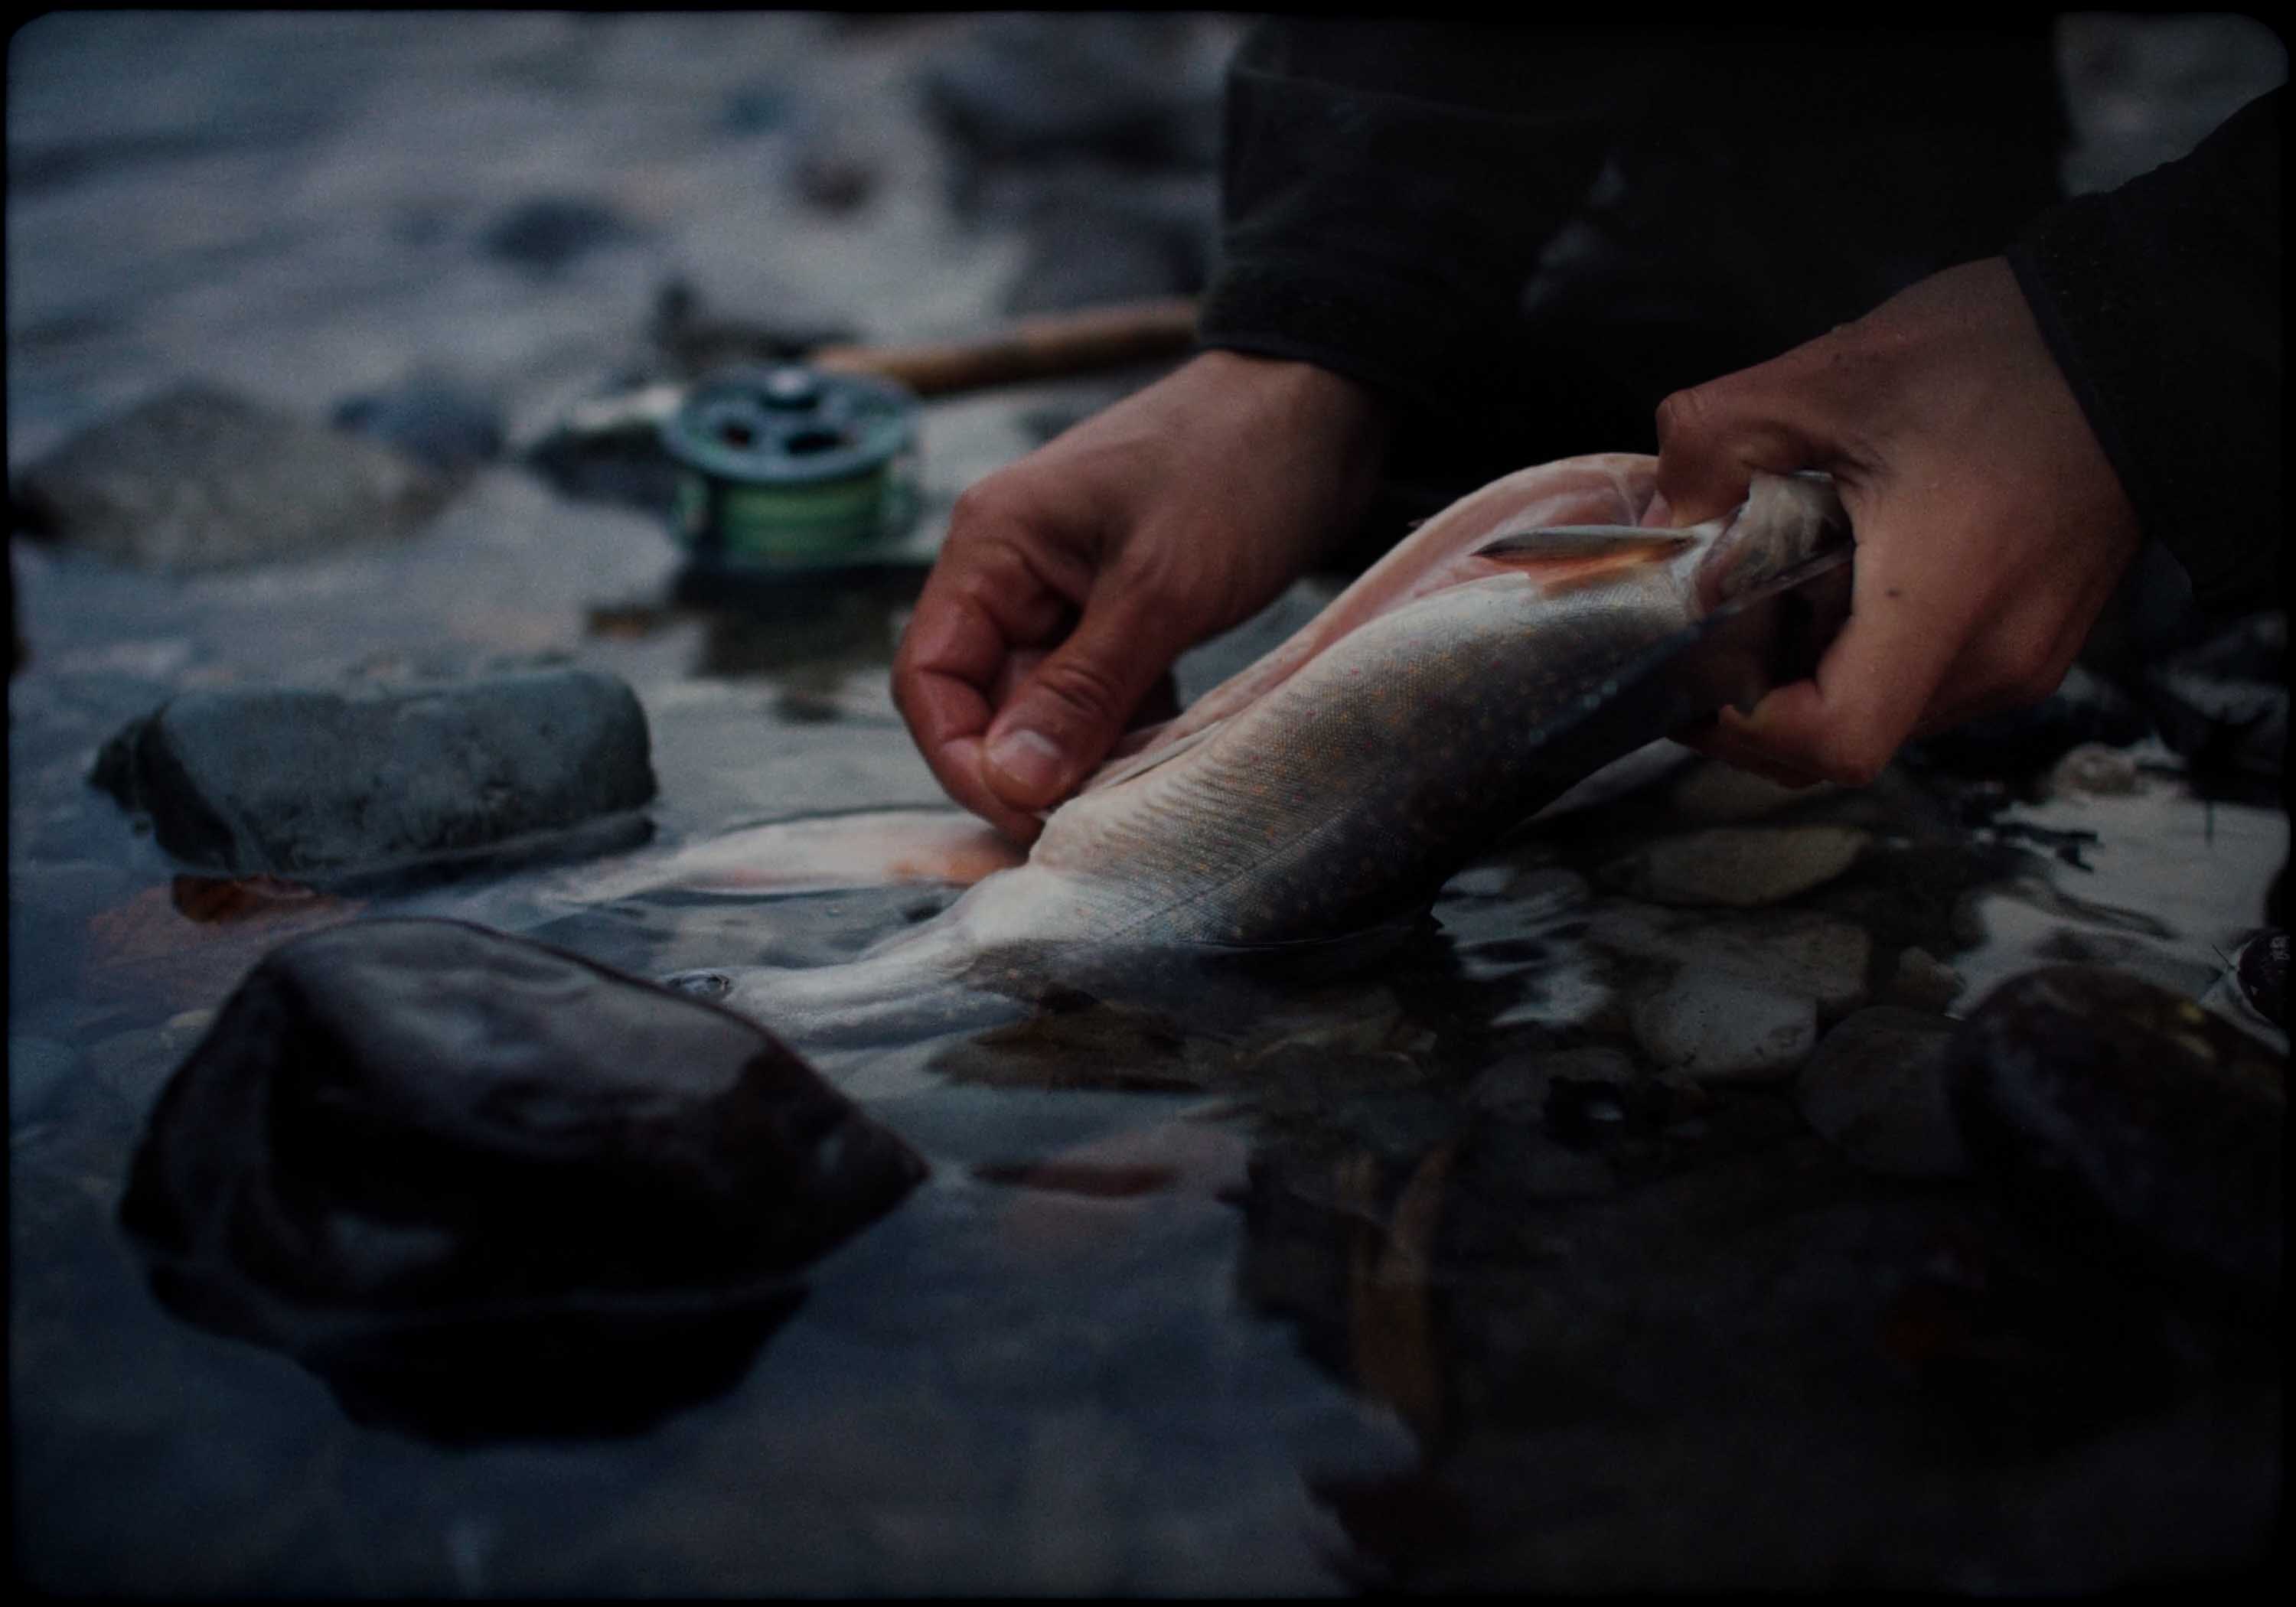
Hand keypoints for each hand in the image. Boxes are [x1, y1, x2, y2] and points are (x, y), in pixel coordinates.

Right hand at [893, 351, 1390, 841]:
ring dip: (1078, 757)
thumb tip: (1012, 784)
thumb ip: (1081, 690)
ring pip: (1042, 705)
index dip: (962, 760)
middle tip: (1087, 827)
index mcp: (991, 545)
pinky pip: (1096, 693)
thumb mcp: (1159, 591)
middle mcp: (1013, 570)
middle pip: (980, 700)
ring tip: (1129, 803)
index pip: (928, 678)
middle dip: (1024, 768)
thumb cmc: (1238, 469)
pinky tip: (1160, 761)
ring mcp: (1066, 591)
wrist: (1323, 404)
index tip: (1024, 817)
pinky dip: (1122, 732)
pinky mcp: (1122, 609)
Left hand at [1652, 256, 2143, 786]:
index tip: (1693, 680)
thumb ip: (1716, 446)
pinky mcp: (2037, 644)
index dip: (1745, 731)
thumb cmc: (2001, 353)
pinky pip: (1927, 685)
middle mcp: (1995, 658)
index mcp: (1947, 600)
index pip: (1838, 739)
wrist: (2140, 340)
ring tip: (1774, 605)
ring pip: (1886, 718)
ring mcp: (2024, 660)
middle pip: (1848, 743)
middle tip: (1707, 641)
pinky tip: (1840, 589)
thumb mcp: (1829, 377)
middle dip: (1762, 708)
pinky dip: (1866, 659)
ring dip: (1814, 683)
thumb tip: (1662, 520)